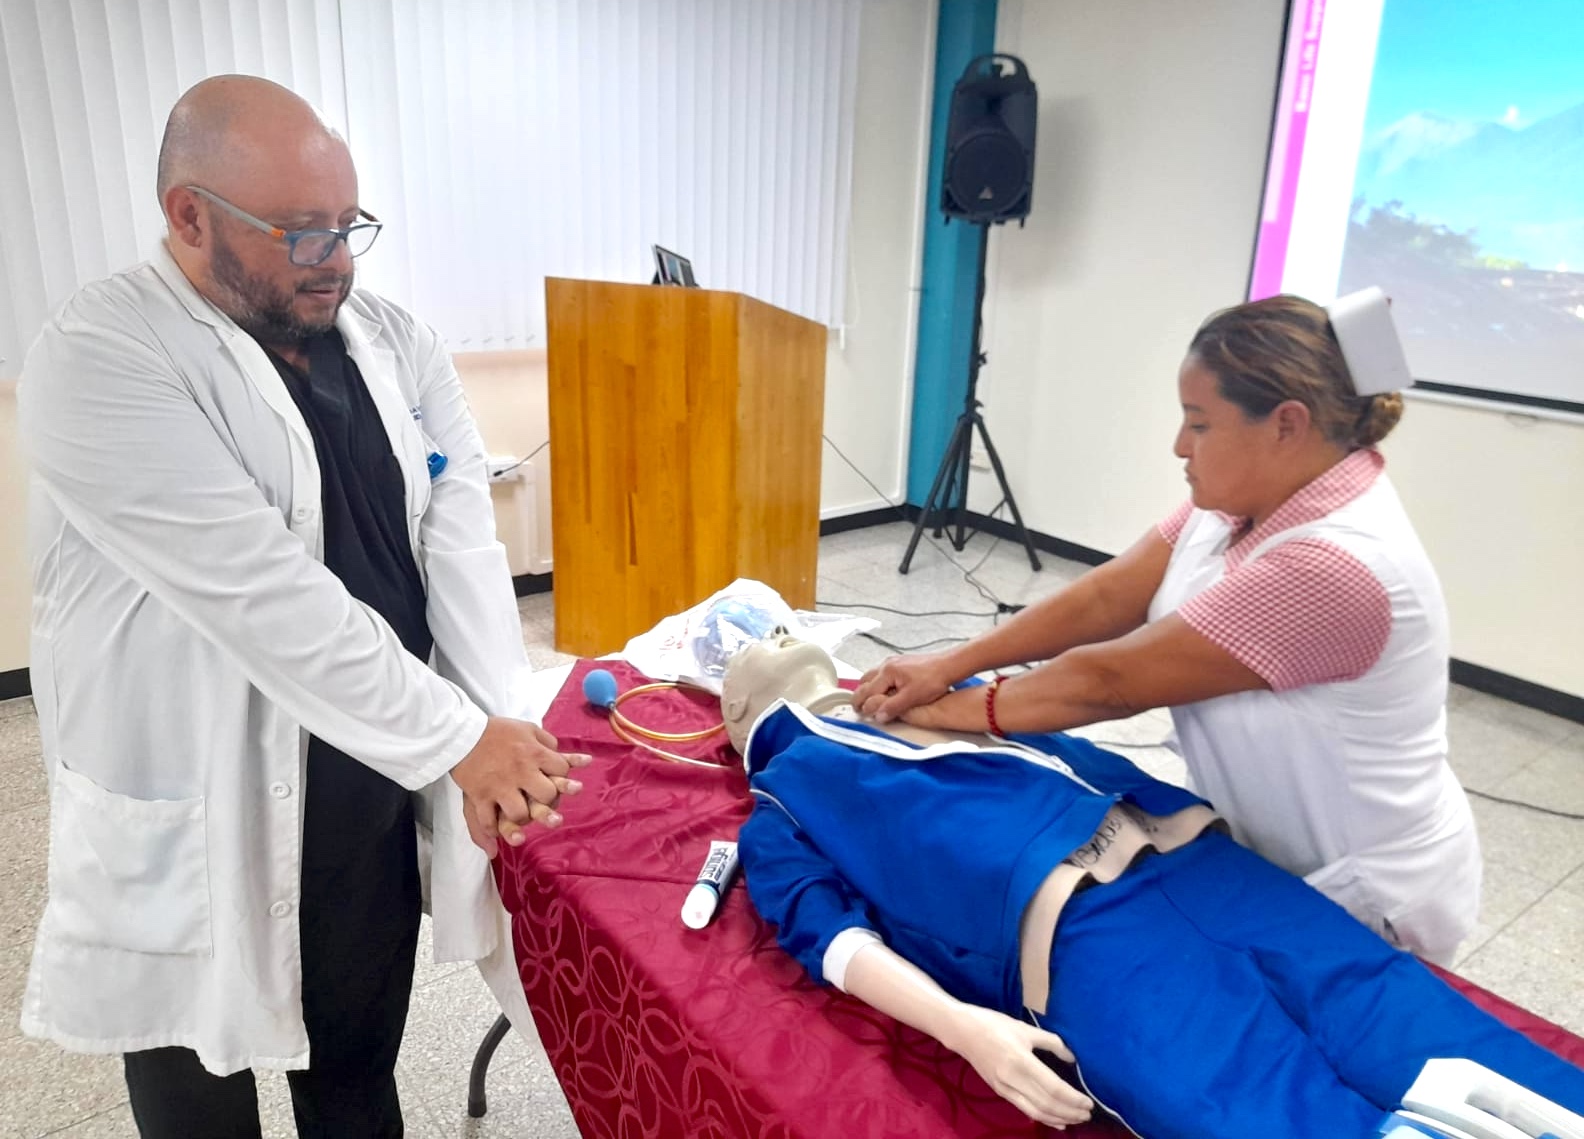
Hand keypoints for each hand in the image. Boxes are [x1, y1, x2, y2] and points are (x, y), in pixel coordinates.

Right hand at [450, 717, 591, 856]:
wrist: (462, 733)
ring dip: (522, 819)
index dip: (563, 777)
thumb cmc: (498, 730)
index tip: (555, 779)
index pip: (562, 770)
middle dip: (548, 802)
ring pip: (520, 814)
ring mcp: (500, 786)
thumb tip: (562, 754)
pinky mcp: (480, 795)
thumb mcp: (528, 728)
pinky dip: (493, 830)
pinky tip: (496, 831)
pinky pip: (489, 821)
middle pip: (547, 796)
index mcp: (534, 753)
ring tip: (520, 815)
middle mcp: (521, 771)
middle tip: (540, 802)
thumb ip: (547, 741)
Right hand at [852, 651, 957, 722]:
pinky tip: (884, 690)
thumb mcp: (912, 698)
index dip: (862, 704)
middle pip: (865, 680)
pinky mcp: (901, 662)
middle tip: (859, 707)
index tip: (859, 712)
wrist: (948, 666)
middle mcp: (887, 664)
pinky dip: (878, 682)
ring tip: (869, 700)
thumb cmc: (933, 680)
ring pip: (872, 675)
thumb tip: (878, 716)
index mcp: (887, 672)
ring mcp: (894, 661)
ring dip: (868, 687)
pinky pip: (882, 672)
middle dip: (860, 694)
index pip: (867, 691)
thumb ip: (893, 707)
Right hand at [944, 1006, 1092, 1128]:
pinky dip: (1043, 1118)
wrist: (962, 1031)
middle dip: (1070, 1112)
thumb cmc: (994, 1024)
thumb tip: (1072, 1058)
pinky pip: (1025, 1110)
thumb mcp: (1025, 1028)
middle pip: (1047, 1104)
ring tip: (1076, 1119)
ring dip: (1059, 1118)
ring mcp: (1005, 1088)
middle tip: (1087, 1114)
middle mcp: (1013, 1079)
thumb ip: (1052, 1042)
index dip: (1073, 1098)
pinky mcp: (1000, 1092)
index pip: (1053, 1088)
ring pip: (1036, 1112)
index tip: (1088, 1102)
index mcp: (1021, 1061)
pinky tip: (1056, 1122)